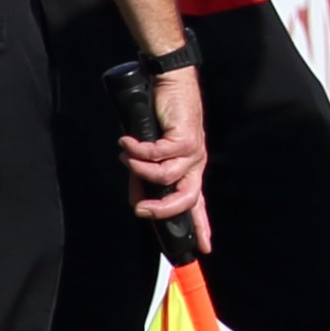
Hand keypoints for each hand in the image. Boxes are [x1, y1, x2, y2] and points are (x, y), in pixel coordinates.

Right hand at [120, 64, 211, 253]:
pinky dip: (138, 150)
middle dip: (163, 209)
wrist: (169, 83)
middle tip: (141, 209)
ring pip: (167, 176)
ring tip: (126, 155)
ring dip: (140, 169)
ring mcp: (193, 151)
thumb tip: (136, 200)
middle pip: (187, 198)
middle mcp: (195, 162)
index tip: (203, 248)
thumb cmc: (160, 116)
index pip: (197, 203)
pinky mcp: (185, 137)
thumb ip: (143, 177)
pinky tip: (127, 142)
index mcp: (189, 168)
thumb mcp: (148, 153)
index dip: (201, 227)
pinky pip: (158, 155)